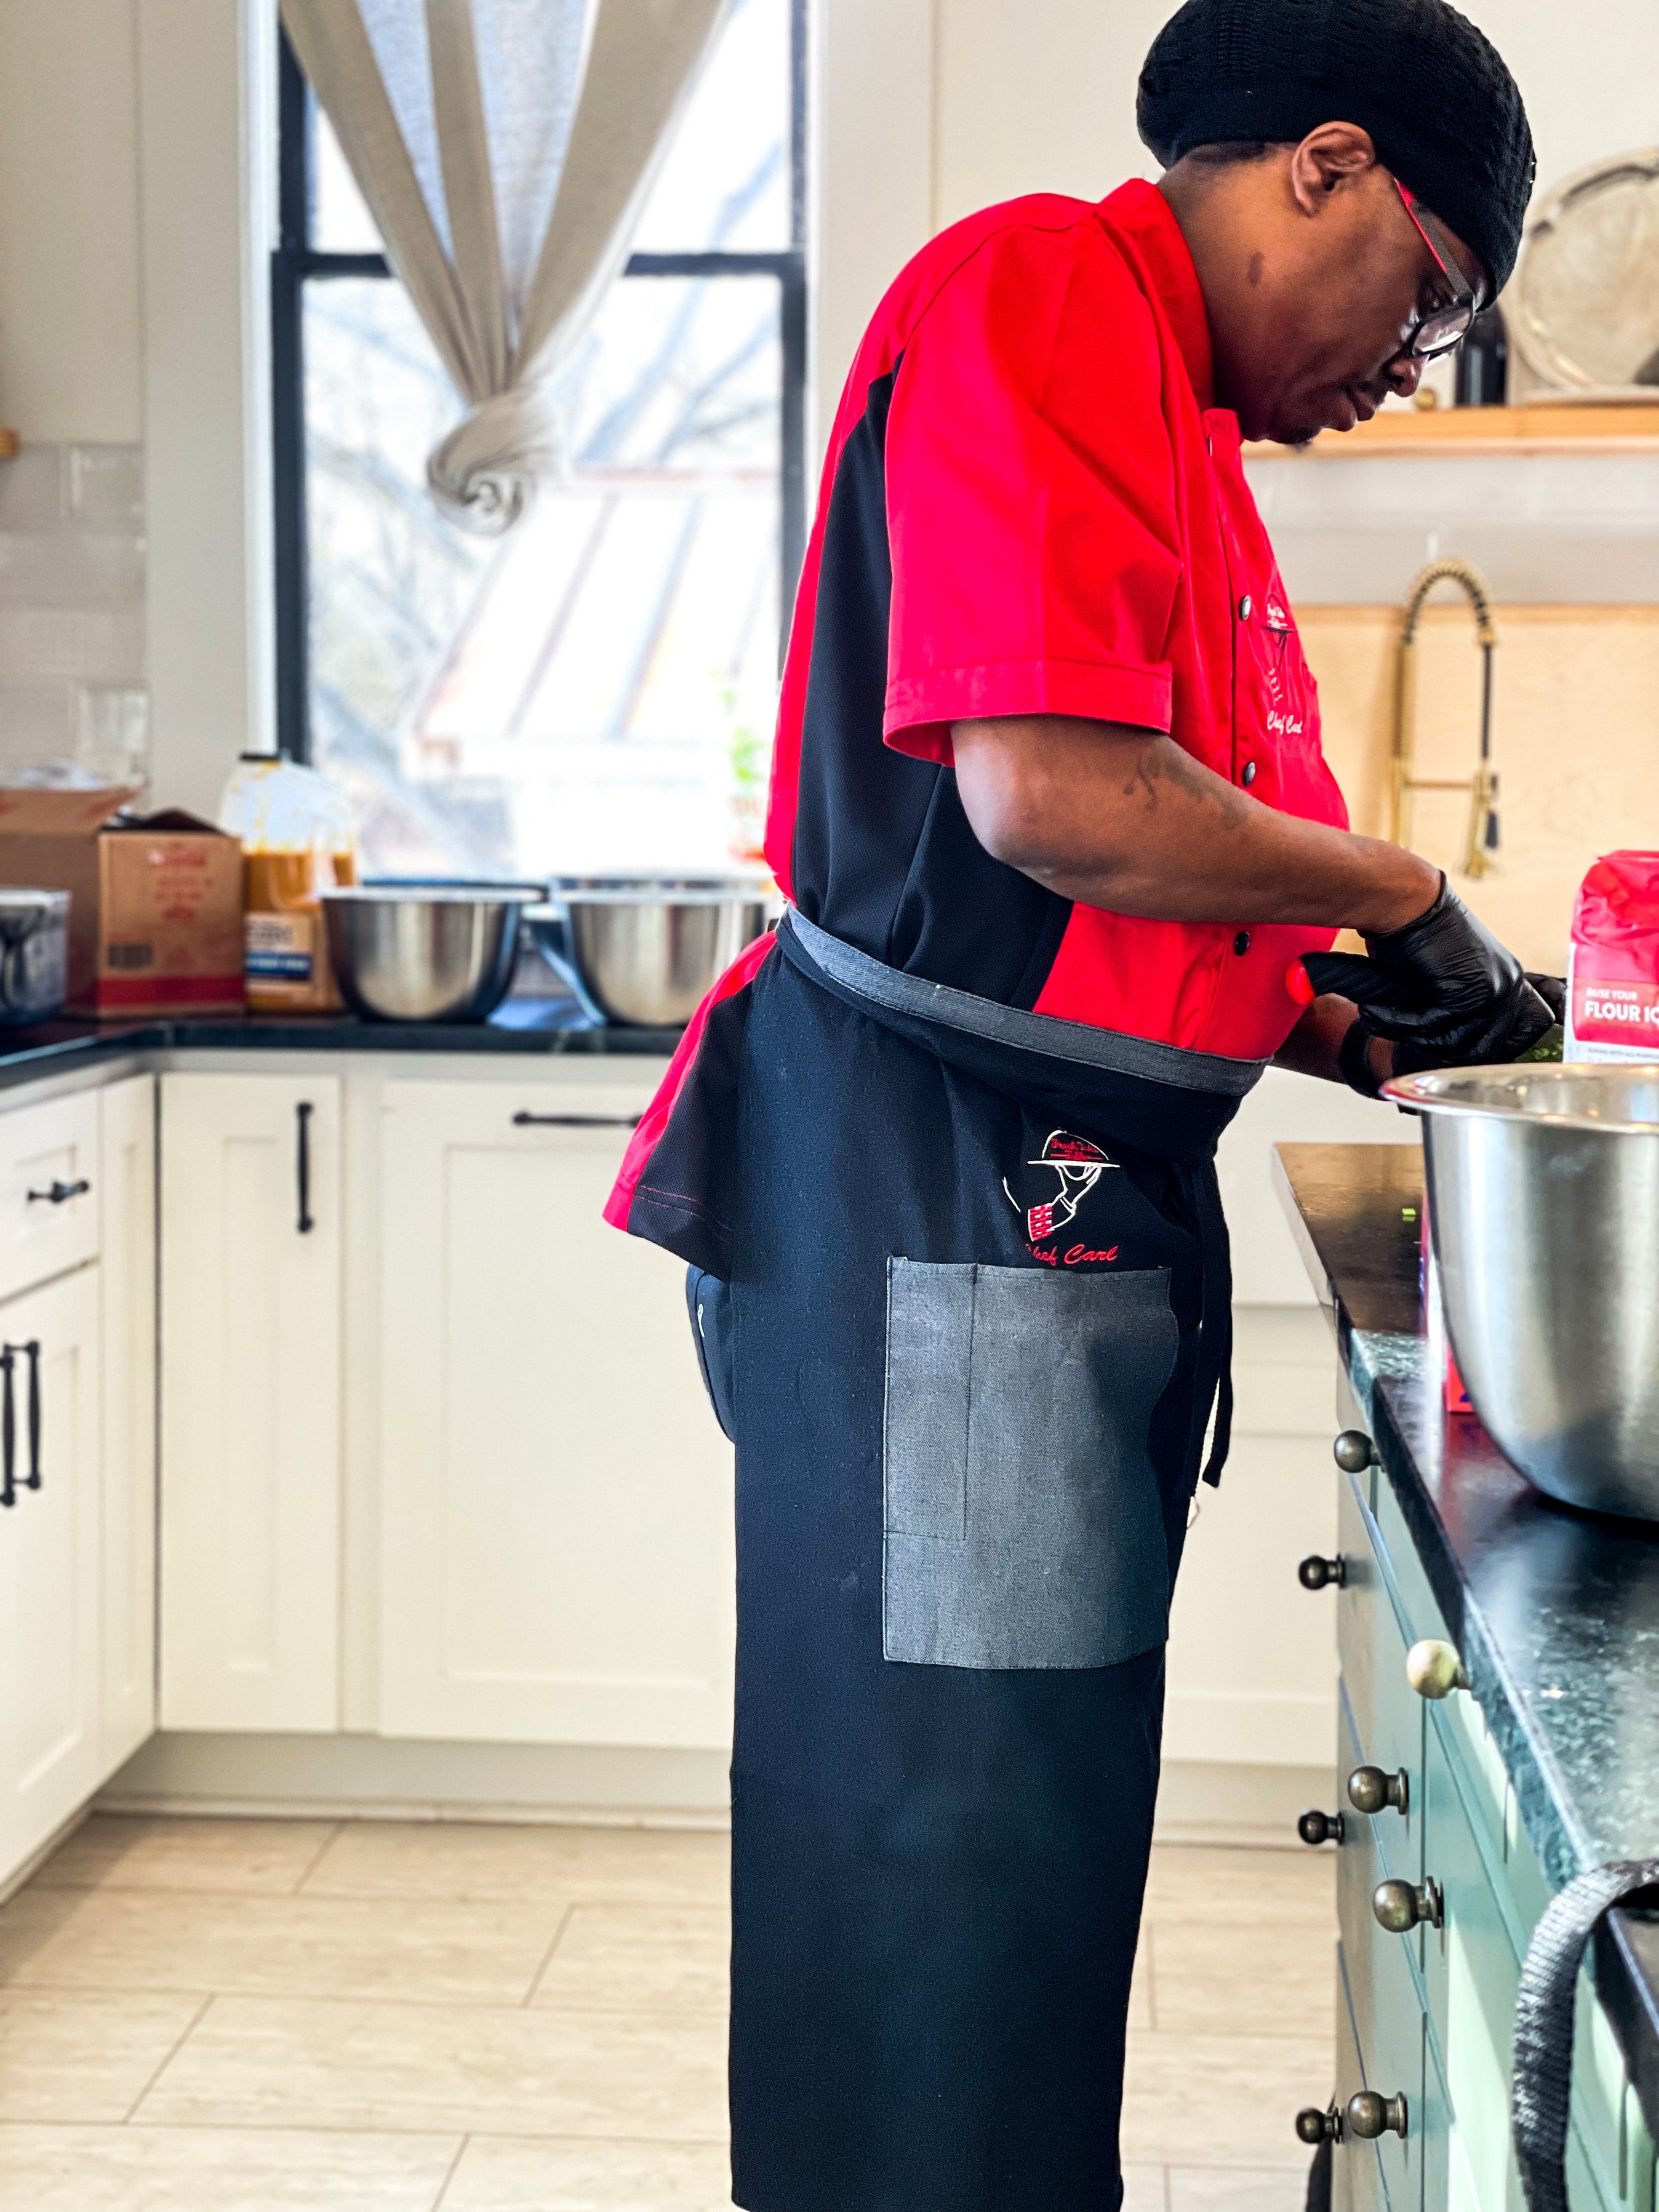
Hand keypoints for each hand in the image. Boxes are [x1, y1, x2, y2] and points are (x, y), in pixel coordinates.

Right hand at [1301, 878, 1552, 1067]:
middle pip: (1487, 1050)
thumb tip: (1453, 1050)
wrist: (1405, 903)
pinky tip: (1375, 1010)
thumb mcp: (1451, 973)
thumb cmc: (1416, 934)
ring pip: (1455, 1044)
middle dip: (1444, 1050)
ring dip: (1411, 1036)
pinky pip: (1429, 1027)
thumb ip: (1462, 1006)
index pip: (1530, 1030)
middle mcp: (1509, 985)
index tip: (1455, 1046)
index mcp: (1509, 979)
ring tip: (1380, 1018)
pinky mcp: (1465, 991)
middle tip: (1408, 1034)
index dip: (1497, 1046)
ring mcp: (1492, 989)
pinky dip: (1396, 1022)